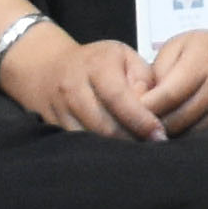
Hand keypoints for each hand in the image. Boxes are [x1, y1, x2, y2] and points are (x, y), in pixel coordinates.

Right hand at [12, 31, 166, 139]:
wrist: (48, 67)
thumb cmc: (97, 62)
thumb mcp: (125, 56)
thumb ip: (143, 78)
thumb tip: (150, 107)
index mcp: (96, 66)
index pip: (119, 98)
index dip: (141, 120)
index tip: (160, 134)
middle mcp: (74, 87)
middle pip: (105, 125)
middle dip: (132, 140)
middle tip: (153, 147)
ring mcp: (60, 109)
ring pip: (91, 139)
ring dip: (117, 150)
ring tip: (137, 151)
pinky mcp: (53, 126)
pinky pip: (79, 145)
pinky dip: (99, 152)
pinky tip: (116, 152)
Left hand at [141, 16, 207, 135]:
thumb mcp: (184, 43)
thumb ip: (158, 68)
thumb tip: (137, 99)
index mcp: (201, 61)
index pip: (165, 95)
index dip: (142, 109)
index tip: (124, 113)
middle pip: (176, 120)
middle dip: (150, 128)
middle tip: (131, 130)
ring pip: (189, 134)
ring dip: (166, 138)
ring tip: (148, 135)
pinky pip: (204, 139)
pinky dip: (185, 141)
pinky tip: (171, 138)